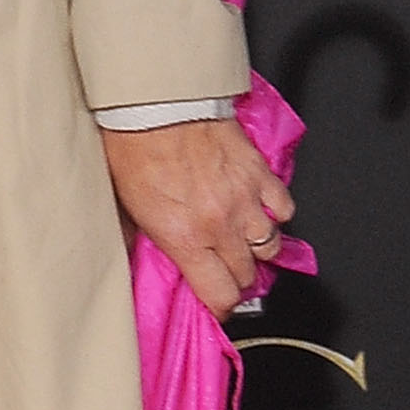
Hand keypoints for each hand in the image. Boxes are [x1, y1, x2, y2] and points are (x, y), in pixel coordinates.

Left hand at [100, 114, 292, 317]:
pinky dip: (274, 212)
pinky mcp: (259, 174)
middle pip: (246, 275)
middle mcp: (220, 224)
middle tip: (222, 268)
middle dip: (234, 277)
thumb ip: (141, 238)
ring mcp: (244, 200)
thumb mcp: (126, 203)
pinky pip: (284, 208)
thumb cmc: (133, 145)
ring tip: (239, 239)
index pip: (219, 296)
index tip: (215, 305)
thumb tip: (140, 257)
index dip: (219, 307)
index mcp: (185, 237)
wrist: (154, 102)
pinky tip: (257, 208)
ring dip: (255, 247)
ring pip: (269, 246)